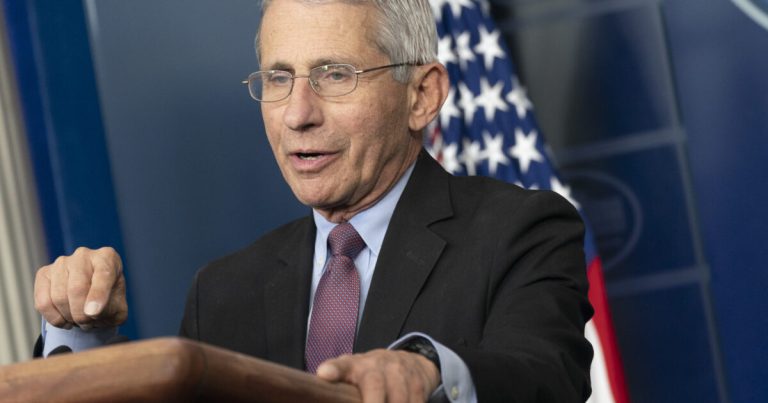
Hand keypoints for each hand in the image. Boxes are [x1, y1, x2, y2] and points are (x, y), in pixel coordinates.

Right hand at [34, 247, 126, 329]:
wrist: (91, 297)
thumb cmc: (108, 299)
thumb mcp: (119, 307)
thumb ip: (111, 310)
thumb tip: (91, 312)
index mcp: (107, 258)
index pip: (103, 274)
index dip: (98, 295)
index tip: (93, 313)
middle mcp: (83, 255)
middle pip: (77, 288)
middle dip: (81, 314)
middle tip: (87, 324)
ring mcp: (61, 263)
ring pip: (59, 297)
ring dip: (69, 317)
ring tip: (78, 322)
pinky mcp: (44, 273)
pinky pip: (43, 301)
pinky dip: (54, 318)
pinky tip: (64, 321)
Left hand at [316, 349, 439, 402]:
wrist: (408, 362)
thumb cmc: (370, 375)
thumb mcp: (351, 374)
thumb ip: (336, 382)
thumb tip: (322, 382)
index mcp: (354, 366)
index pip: (341, 365)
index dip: (333, 369)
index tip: (324, 374)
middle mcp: (377, 365)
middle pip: (374, 385)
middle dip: (373, 401)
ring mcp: (399, 371)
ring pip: (398, 398)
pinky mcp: (418, 381)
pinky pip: (416, 401)